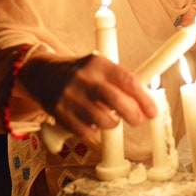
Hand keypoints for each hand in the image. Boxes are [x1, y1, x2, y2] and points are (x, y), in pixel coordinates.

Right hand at [18, 51, 155, 139]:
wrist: (42, 74)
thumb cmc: (81, 74)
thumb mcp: (100, 67)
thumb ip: (120, 81)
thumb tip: (146, 100)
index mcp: (98, 63)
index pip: (128, 81)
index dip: (144, 99)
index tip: (152, 111)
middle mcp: (84, 78)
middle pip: (116, 101)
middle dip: (133, 115)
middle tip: (138, 120)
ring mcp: (70, 96)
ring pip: (102, 120)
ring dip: (113, 124)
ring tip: (112, 119)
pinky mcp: (59, 112)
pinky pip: (85, 131)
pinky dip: (94, 131)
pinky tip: (93, 123)